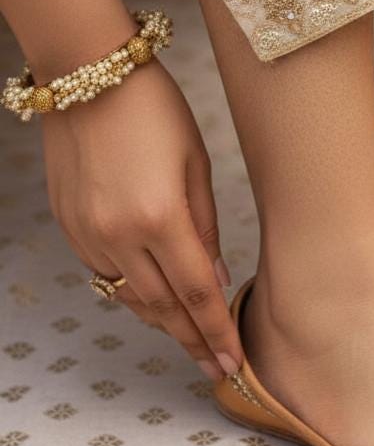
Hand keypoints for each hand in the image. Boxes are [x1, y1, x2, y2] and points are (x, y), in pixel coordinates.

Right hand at [41, 58, 240, 380]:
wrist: (88, 77)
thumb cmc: (156, 112)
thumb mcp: (196, 164)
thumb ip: (206, 227)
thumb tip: (216, 279)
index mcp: (160, 218)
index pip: (197, 294)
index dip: (217, 334)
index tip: (233, 364)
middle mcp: (118, 235)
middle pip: (162, 307)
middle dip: (192, 341)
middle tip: (215, 368)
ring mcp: (87, 233)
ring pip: (130, 297)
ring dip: (163, 322)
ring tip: (191, 342)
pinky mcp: (69, 226)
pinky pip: (105, 276)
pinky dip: (132, 295)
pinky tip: (153, 302)